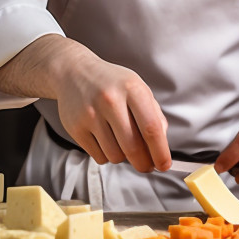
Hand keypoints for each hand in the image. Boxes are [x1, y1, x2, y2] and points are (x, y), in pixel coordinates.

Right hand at [0, 35, 171, 173]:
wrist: (74, 72)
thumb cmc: (111, 83)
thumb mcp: (138, 88)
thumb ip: (154, 114)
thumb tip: (161, 144)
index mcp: (132, 89)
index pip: (151, 128)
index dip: (160, 152)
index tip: (164, 165)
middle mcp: (111, 100)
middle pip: (133, 147)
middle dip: (144, 163)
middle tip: (147, 166)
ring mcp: (91, 114)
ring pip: (115, 156)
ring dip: (123, 157)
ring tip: (121, 142)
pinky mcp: (76, 127)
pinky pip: (99, 156)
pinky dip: (106, 155)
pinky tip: (105, 140)